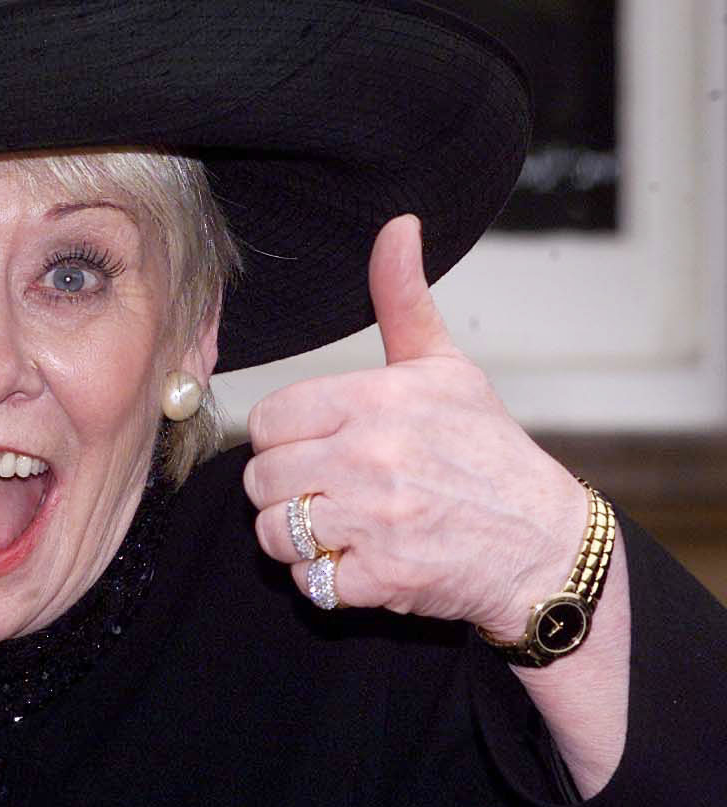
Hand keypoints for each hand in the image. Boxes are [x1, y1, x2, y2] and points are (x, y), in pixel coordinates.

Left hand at [241, 215, 589, 636]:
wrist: (544, 544)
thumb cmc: (489, 452)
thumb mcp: (447, 368)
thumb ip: (403, 300)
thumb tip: (397, 226)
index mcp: (377, 401)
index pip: (268, 420)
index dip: (284, 439)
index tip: (316, 447)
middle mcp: (371, 457)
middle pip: (261, 478)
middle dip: (285, 489)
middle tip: (327, 491)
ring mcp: (375, 520)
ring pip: (274, 531)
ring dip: (297, 538)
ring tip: (338, 526)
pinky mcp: (382, 577)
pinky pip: (307, 580)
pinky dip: (323, 579)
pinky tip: (358, 560)